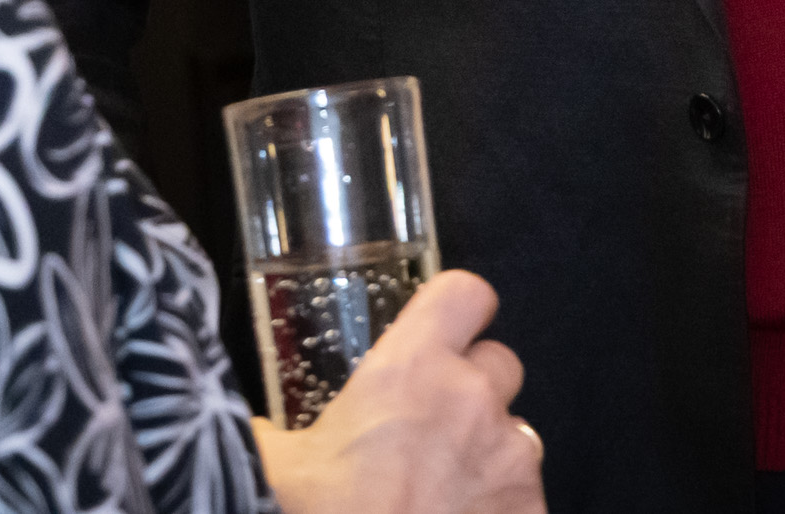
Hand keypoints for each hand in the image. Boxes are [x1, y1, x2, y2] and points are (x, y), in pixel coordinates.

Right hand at [252, 269, 543, 513]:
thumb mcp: (269, 465)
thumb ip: (272, 432)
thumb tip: (254, 430)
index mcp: (412, 370)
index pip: (465, 293)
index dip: (454, 311)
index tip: (439, 332)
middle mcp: (473, 402)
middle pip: (500, 362)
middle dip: (471, 390)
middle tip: (428, 432)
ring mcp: (510, 460)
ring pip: (516, 434)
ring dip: (486, 455)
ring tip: (437, 494)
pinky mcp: (530, 512)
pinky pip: (524, 496)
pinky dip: (497, 509)